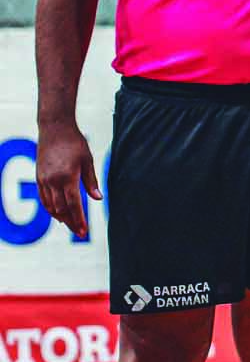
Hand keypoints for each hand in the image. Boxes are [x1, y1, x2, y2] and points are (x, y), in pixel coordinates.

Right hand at [36, 121, 99, 238]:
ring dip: (60, 217)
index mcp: (67, 177)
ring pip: (50, 205)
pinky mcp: (38, 177)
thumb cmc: (75, 143)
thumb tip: (98, 199)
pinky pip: (44, 198)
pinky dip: (50, 208)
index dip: (79, 219)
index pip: (74, 204)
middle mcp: (53, 180)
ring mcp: (43, 179)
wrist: (54, 128)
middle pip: (61, 208)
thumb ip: (91, 181)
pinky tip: (58, 214)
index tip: (84, 231)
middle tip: (80, 233)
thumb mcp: (88, 160)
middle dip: (71, 222)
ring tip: (71, 225)